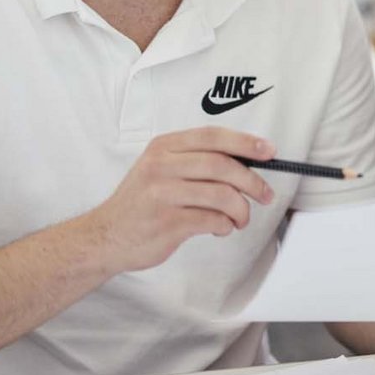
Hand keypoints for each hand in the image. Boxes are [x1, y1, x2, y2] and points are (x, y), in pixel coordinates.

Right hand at [86, 128, 275, 273]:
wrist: (105, 237)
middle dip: (252, 181)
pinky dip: (225, 225)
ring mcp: (162, 194)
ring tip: (240, 218)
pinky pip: (212, 220)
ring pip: (222, 195)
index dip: (245, 143)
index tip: (269, 151)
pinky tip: (220, 228)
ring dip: (241, 210)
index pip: (213, 137)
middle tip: (265, 194)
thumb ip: (196, 160)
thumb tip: (247, 160)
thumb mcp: (160, 168)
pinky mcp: (166, 222)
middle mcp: (161, 166)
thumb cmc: (141, 203)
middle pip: (222, 165)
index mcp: (163, 147)